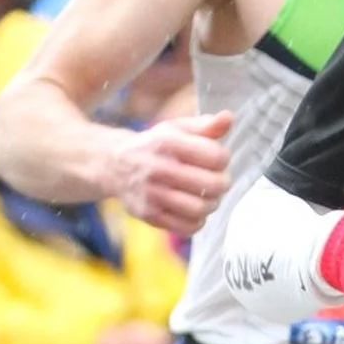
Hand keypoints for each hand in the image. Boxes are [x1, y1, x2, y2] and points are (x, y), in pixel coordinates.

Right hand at [116, 110, 231, 234]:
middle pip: (212, 184)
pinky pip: (186, 226)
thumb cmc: (154, 146)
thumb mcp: (176, 128)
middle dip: (222, 183)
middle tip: (219, 182)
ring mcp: (151, 193)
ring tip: (209, 197)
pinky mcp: (148, 214)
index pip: (215, 156)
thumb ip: (205, 125)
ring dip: (212, 204)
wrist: (114, 165)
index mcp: (167, 141)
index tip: (218, 160)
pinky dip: (197, 221)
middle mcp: (158, 167)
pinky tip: (194, 211)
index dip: (224, 159)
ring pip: (200, 208)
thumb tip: (228, 117)